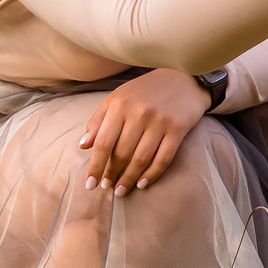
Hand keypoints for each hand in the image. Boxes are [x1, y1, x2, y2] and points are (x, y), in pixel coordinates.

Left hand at [78, 67, 211, 196]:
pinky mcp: (178, 129)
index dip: (95, 166)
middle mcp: (139, 112)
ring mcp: (160, 121)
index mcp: (120, 104)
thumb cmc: (145, 91)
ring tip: (121, 190)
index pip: (103, 143)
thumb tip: (83, 146)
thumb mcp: (118, 98)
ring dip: (129, 179)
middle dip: (112, 174)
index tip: (90, 184)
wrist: (183, 77)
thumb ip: (98, 121)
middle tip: (107, 188)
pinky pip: (163, 158)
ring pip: (141, 159)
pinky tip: (142, 184)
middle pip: (121, 153)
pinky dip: (151, 174)